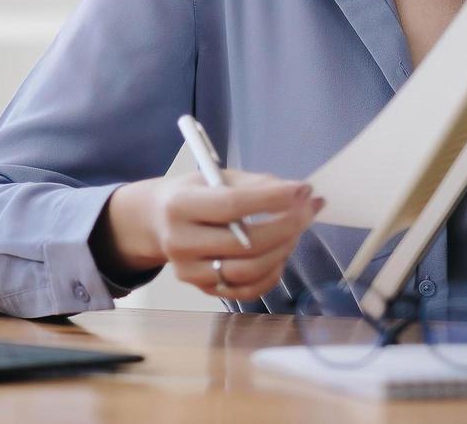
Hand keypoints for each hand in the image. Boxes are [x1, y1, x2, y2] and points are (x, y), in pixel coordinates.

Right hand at [99, 170, 322, 301]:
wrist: (157, 222)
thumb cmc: (193, 194)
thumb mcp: (216, 177)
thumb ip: (255, 184)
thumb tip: (301, 193)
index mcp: (180, 205)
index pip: (231, 205)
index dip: (271, 199)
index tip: (302, 189)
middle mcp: (180, 242)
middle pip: (245, 243)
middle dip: (287, 226)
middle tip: (308, 209)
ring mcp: (190, 271)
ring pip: (249, 271)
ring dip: (283, 250)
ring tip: (296, 230)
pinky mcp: (202, 289)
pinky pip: (247, 289)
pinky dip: (272, 273)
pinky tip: (280, 253)